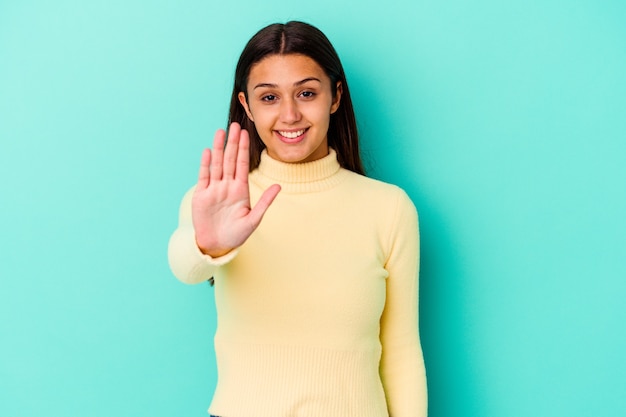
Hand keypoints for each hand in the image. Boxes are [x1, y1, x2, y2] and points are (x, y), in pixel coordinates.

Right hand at [192, 123, 280, 256]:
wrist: (217, 245)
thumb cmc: (236, 234)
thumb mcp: (254, 219)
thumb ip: (265, 202)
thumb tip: (279, 186)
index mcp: (240, 189)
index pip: (243, 164)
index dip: (244, 149)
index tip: (246, 133)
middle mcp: (227, 186)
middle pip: (230, 160)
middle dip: (232, 143)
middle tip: (234, 125)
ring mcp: (214, 189)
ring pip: (217, 164)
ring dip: (218, 148)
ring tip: (220, 132)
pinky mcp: (201, 195)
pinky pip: (204, 176)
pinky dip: (206, 164)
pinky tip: (208, 152)